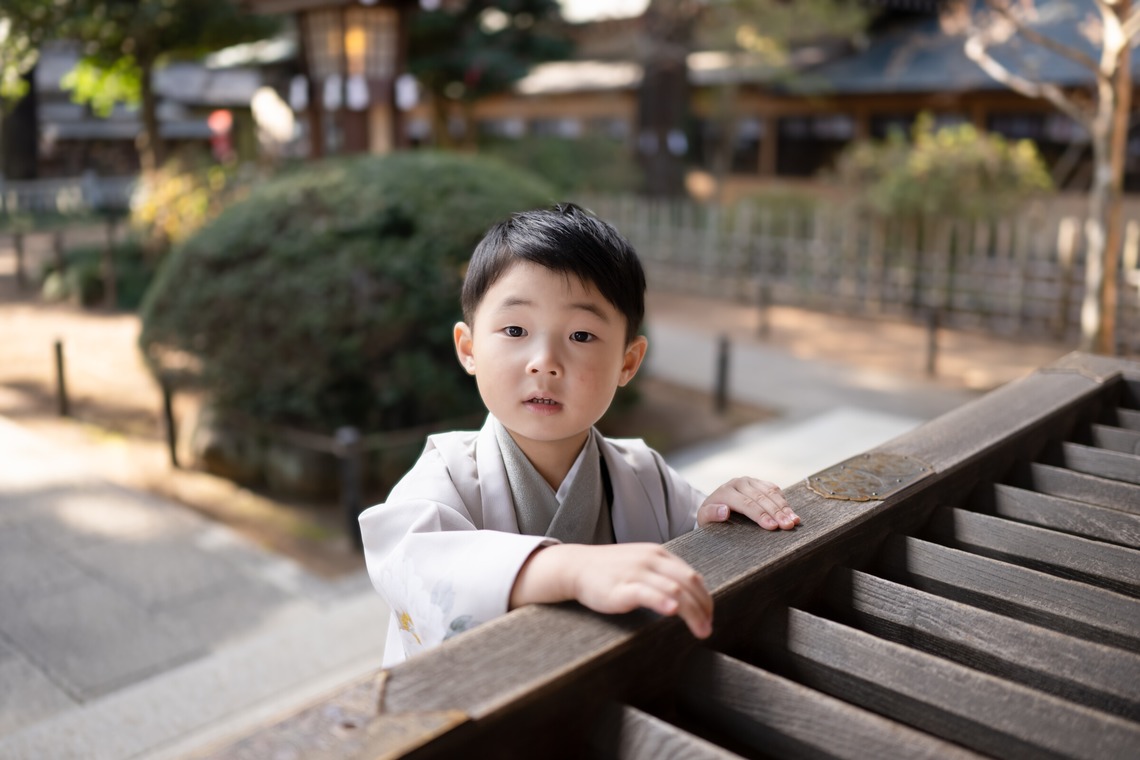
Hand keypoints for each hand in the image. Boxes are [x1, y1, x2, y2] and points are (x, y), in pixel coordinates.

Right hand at [510, 543, 713, 638]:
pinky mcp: (621, 587)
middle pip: (689, 583)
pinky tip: (673, 611)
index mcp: (659, 554)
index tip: (709, 616)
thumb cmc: (610, 571)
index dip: (706, 598)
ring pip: (675, 589)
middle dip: (704, 608)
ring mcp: (636, 572)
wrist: (576, 567)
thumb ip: (663, 576)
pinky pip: (647, 592)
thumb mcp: (641, 565)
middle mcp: (651, 560)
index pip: (692, 576)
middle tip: (708, 628)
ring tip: (701, 631)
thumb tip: (688, 597)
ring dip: (693, 612)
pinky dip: (663, 601)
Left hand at [697, 477, 798, 530]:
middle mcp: (739, 483)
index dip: (760, 515)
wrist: (715, 504)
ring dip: (784, 507)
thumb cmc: (710, 516)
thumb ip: (711, 514)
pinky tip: (792, 512)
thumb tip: (724, 511)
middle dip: (776, 512)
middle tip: (789, 525)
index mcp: (725, 491)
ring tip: (795, 521)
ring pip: (770, 492)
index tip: (772, 527)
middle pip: (761, 498)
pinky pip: (774, 489)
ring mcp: (750, 481)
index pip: (746, 504)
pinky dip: (784, 501)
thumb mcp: (704, 518)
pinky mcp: (759, 483)